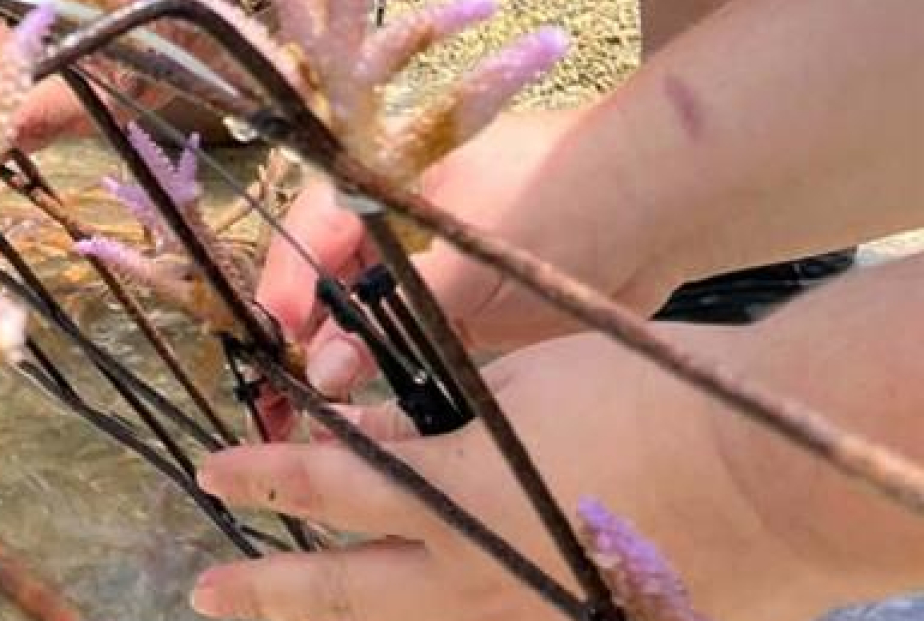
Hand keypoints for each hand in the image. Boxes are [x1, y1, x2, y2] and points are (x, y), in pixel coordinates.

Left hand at [189, 327, 846, 620]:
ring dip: (342, 613)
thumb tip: (366, 435)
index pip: (325, 485)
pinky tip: (419, 609)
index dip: (263, 476)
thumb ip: (431, 422)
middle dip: (269, 589)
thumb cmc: (649, 402)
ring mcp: (528, 618)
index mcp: (451, 499)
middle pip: (345, 590)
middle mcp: (472, 578)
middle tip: (207, 592)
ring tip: (286, 608)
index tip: (212, 472)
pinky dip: (437, 617)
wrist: (779, 477)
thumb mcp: (519, 388)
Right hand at [255, 108, 686, 396]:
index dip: (283, 290)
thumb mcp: (468, 249)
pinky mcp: (460, 317)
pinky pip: (405, 349)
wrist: (663, 203)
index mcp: (381, 188)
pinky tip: (366, 418)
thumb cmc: (559, 195)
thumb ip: (395, 308)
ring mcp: (426, 275)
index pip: (305, 236)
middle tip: (274, 403)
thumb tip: (324, 368)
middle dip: (296, 343)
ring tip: (310, 420)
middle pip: (320, 287)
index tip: (274, 344)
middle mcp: (392, 231)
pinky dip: (383, 380)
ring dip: (333, 368)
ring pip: (357, 325)